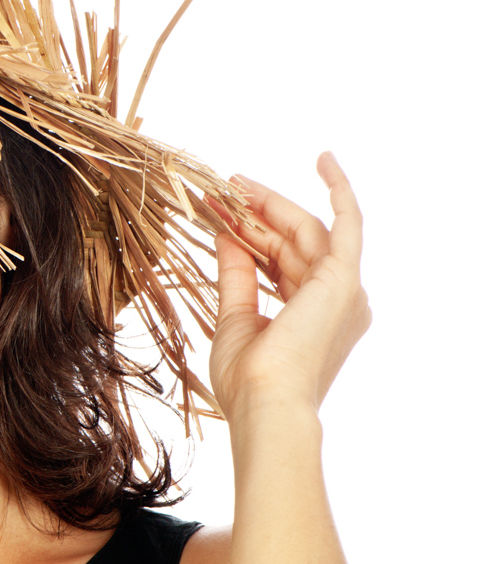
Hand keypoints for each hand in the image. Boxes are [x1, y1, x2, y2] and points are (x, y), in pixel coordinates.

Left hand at [208, 152, 371, 421]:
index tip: (216, 210)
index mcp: (312, 313)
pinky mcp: (343, 279)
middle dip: (254, 213)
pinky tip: (323, 160)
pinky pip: (347, 223)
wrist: (264, 403)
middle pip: (292, 241)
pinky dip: (337, 190)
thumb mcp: (234, 316)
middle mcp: (335, 299)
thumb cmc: (247, 378)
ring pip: (305, 230)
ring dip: (269, 204)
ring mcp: (343, 289)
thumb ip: (236, 274)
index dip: (248, 232)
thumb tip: (226, 234)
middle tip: (221, 187)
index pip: (279, 259)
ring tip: (233, 182)